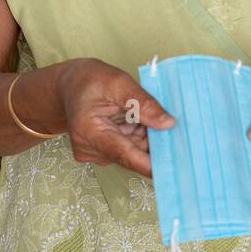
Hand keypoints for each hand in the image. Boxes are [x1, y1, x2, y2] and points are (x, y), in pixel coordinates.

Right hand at [56, 58, 174, 177]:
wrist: (70, 85)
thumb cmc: (90, 80)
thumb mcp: (119, 82)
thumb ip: (143, 103)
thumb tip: (168, 123)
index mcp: (88, 131)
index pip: (124, 154)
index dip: (150, 164)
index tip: (173, 170)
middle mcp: (90, 149)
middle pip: (131, 155)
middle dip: (155, 146)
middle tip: (180, 134)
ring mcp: (96, 154)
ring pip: (133, 153)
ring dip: (147, 139)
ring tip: (154, 119)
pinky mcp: (103, 154)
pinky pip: (129, 150)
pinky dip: (140, 138)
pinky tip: (143, 124)